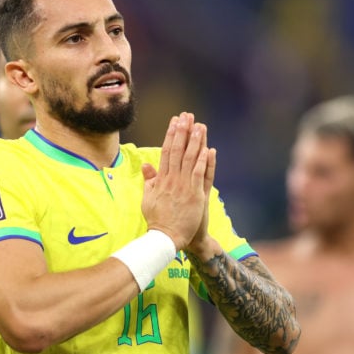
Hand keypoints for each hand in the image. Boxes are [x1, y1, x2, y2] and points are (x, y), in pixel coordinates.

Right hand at [141, 112, 210, 249]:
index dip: (171, 135)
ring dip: (195, 141)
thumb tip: (146, 166)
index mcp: (161, 179)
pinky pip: (199, 173)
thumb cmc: (157, 219)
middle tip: (187, 116)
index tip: (175, 122)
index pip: (166, 151)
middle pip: (178, 151)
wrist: (165, 237)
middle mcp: (172, 179)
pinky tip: (207, 148)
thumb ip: (149, 180)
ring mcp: (184, 186)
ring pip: (189, 159)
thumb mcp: (148, 198)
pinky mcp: (195, 195)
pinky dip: (203, 161)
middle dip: (183, 132)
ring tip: (199, 126)